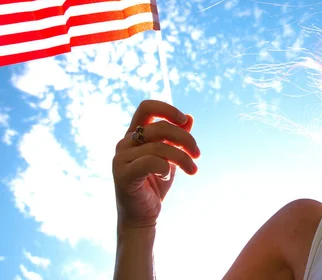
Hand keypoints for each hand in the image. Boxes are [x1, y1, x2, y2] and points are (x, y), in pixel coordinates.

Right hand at [112, 100, 199, 229]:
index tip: (184, 121)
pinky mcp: (122, 174)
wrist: (143, 216)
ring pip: (160, 146)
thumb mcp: (171, 157)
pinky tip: (168, 175)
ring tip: (192, 170)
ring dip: (183, 158)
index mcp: (134, 134)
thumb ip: (177, 137)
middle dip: (185, 139)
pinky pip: (151, 161)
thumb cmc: (156, 184)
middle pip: (160, 127)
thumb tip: (190, 117)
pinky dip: (166, 167)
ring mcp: (121, 158)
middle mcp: (125, 143)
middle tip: (197, 154)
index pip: (147, 107)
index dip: (167, 109)